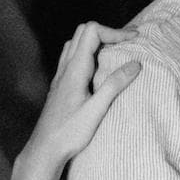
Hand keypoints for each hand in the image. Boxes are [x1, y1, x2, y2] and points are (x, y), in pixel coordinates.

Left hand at [23, 22, 139, 169]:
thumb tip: (135, 64)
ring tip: (115, 52)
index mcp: (74, 70)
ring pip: (75, 45)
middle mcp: (64, 69)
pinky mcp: (60, 86)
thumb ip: (114, 85)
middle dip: (106, 32)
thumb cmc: (68, 133)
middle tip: (127, 42)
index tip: (134, 39)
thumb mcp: (96, 110)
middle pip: (82, 33)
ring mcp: (60, 77)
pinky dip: (88, 54)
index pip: (91, 32)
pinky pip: (71, 59)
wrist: (44, 149)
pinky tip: (98, 69)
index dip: (114, 30)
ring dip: (95, 42)